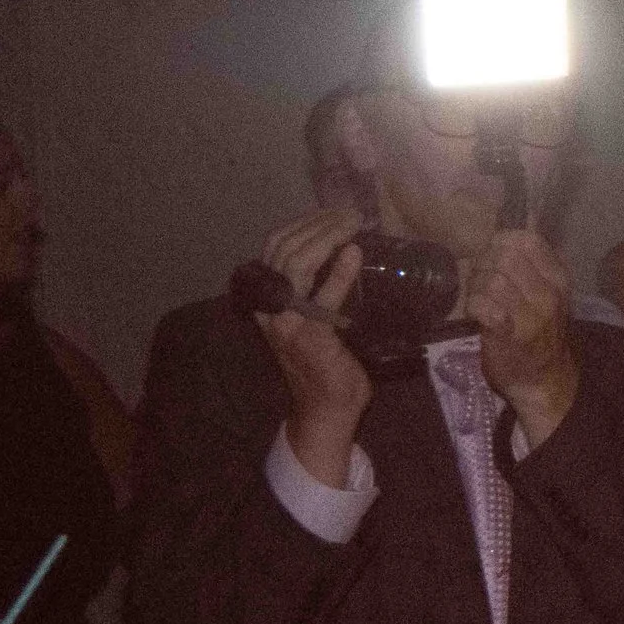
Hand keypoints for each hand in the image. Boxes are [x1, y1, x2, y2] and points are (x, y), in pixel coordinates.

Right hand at [253, 208, 371, 484]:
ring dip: (326, 238)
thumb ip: (318, 290)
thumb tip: (344, 252)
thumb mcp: (314, 320)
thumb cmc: (327, 364)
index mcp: (269, 301)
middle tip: (347, 213)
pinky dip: (340, 272)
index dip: (299, 225)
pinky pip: (323, 297)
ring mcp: (288, 322)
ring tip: (351, 224)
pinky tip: (354, 252)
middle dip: (316, 225)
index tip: (329, 212)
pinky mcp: (311, 336)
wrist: (326, 411)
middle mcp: (271, 309)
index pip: (273, 249)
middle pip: (283, 249)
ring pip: (297, 265)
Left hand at [466, 230, 579, 448]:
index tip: (494, 258)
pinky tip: (477, 316)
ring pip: (491, 278)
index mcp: (558, 278)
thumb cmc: (540, 334)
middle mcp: (549, 293)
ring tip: (479, 300)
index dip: (502, 242)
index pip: (527, 240)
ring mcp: (531, 314)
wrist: (544, 380)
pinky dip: (474, 307)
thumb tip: (507, 227)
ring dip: (476, 287)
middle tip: (481, 281)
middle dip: (484, 265)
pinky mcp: (510, 333)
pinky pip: (483, 305)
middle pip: (504, 256)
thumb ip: (532, 264)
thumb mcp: (546, 294)